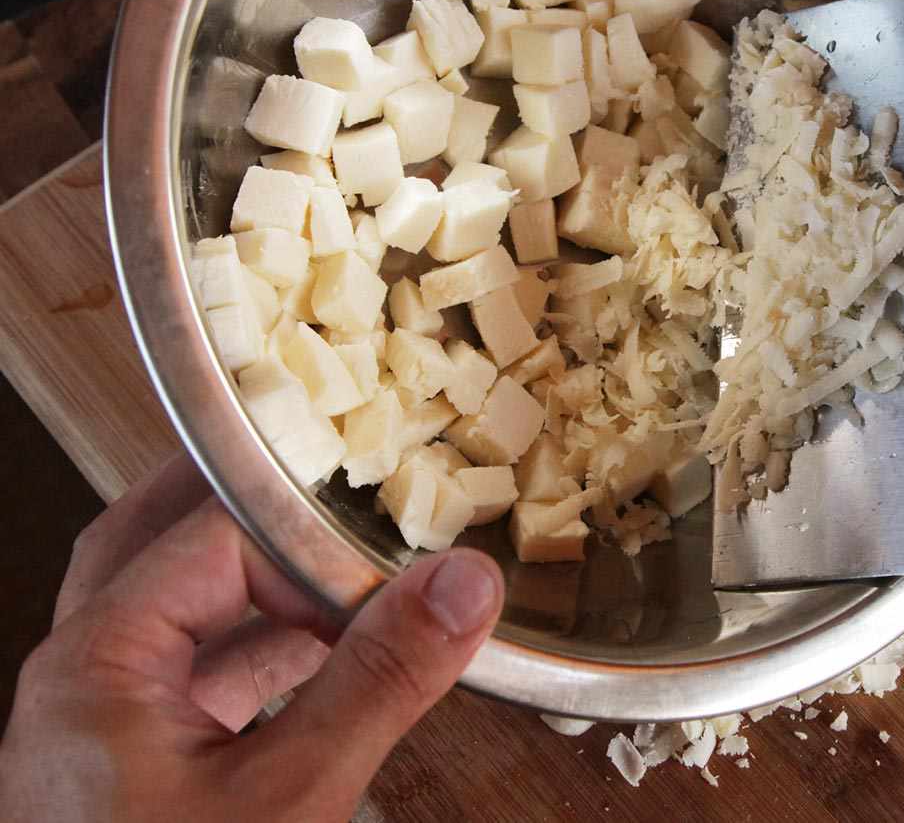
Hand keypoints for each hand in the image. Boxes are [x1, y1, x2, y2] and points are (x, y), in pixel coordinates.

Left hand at [0, 454, 502, 821]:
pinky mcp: (126, 773)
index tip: (391, 543)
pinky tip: (324, 659)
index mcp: (95, 665)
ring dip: (255, 583)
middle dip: (243, 509)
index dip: (308, 530)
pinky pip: (189, 677)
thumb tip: (462, 582)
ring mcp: (97, 729)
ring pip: (171, 613)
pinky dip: (257, 651)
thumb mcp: (289, 799)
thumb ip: (378, 682)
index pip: (211, 538)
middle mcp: (80, 681)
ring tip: (342, 567)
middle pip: (152, 544)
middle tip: (321, 475)